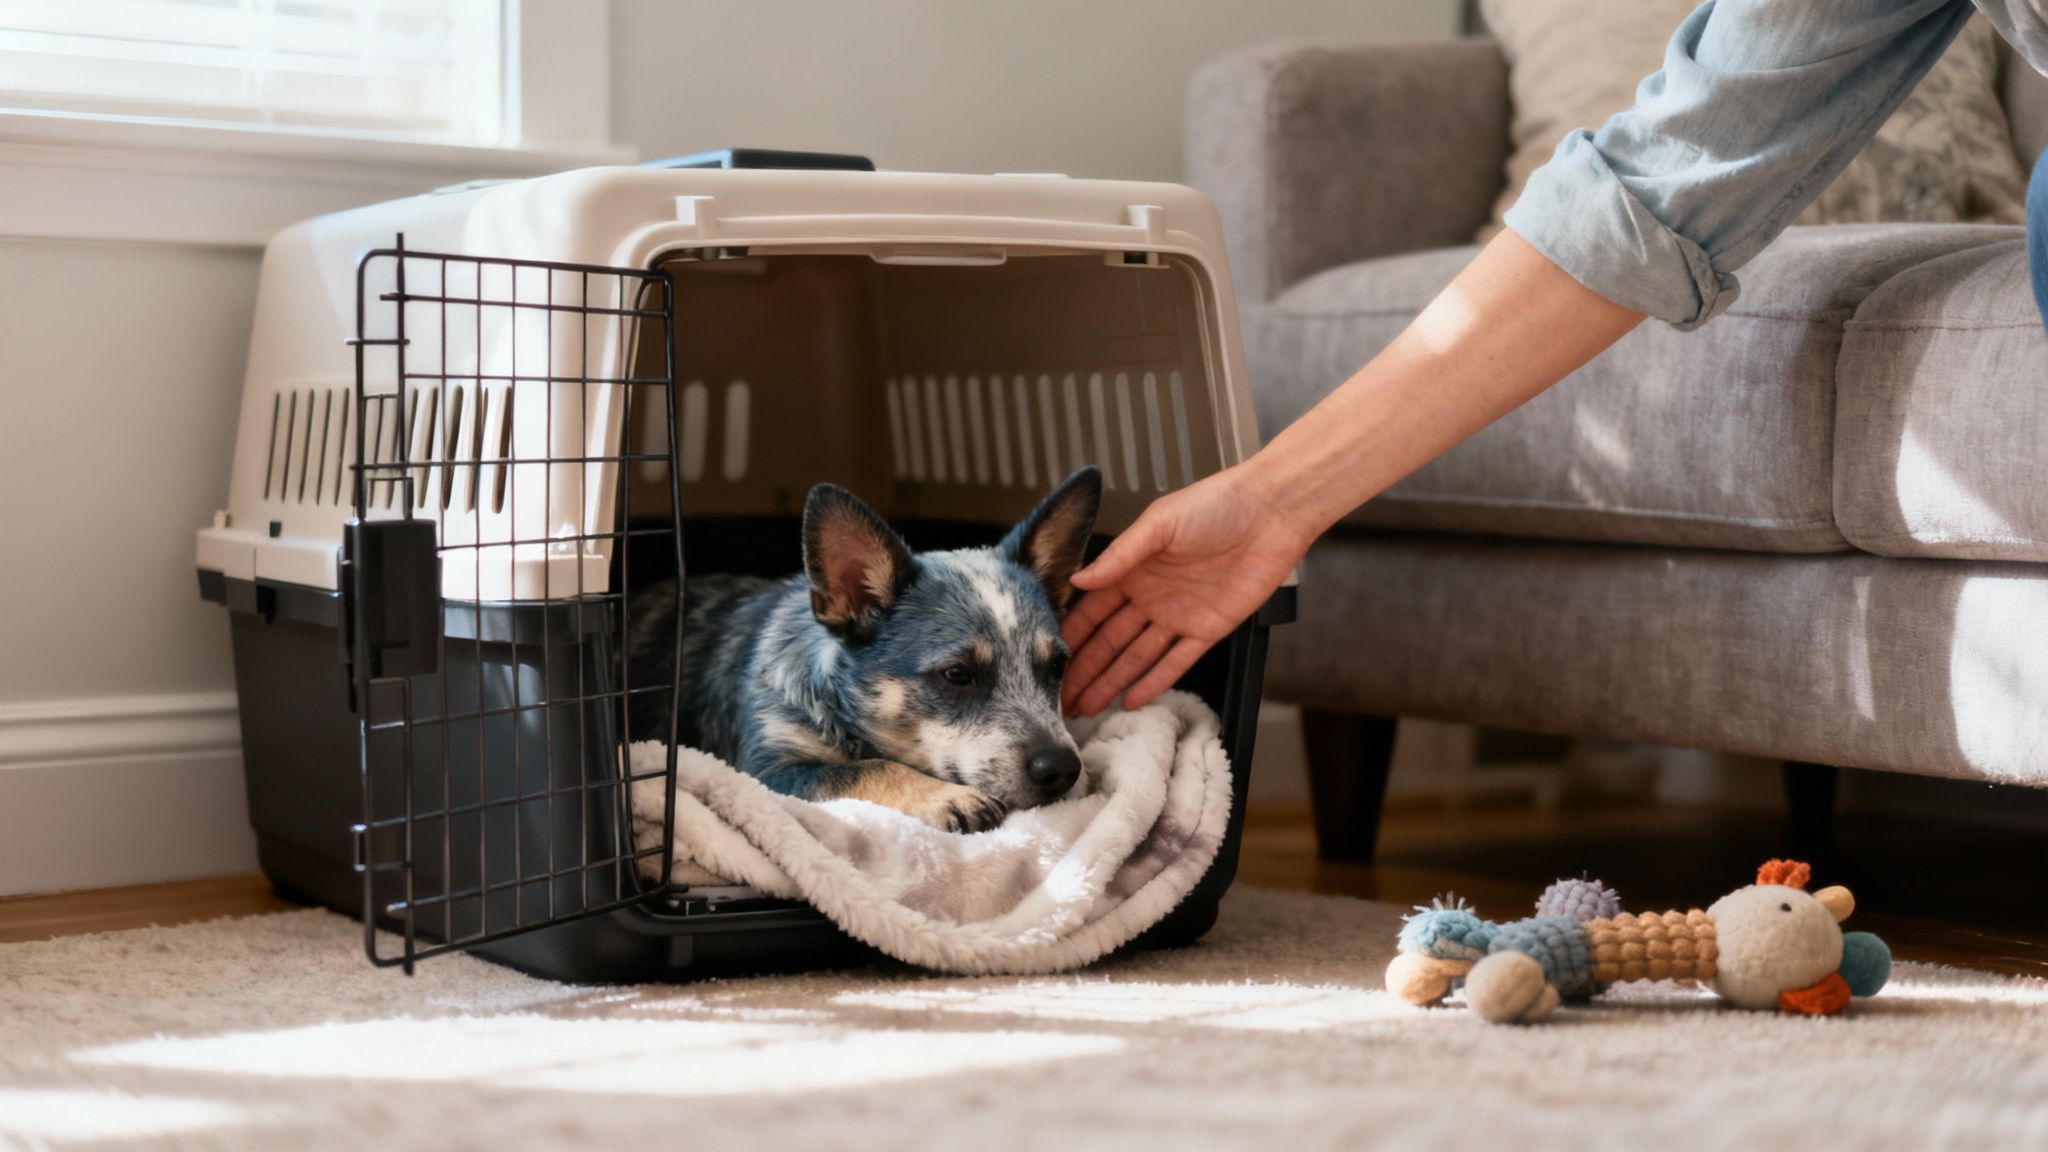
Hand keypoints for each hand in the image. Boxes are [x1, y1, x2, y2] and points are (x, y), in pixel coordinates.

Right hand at [1060, 463, 1313, 716]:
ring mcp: (1177, 616)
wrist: (1272, 512)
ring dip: (1112, 682)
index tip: (1047, 660)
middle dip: (1084, 670)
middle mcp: (1150, 596)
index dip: (1071, 636)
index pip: (1092, 610)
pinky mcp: (1208, 630)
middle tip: (1060, 699)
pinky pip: (1177, 661)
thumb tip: (1077, 581)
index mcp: (1133, 569)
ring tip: (1086, 708)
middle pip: (1110, 641)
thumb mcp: (1160, 523)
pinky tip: (1132, 700)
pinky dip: (1155, 681)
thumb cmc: (1218, 504)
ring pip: (1137, 657)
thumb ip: (1120, 556)